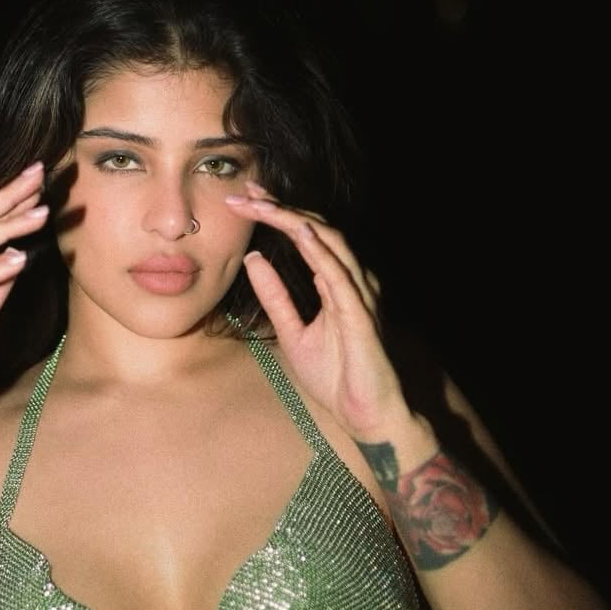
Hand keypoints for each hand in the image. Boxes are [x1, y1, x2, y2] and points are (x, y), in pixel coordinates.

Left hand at [226, 181, 407, 439]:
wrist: (365, 416)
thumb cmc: (336, 377)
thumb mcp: (292, 332)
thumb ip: (276, 297)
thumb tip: (254, 260)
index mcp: (336, 283)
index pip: (306, 237)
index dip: (278, 215)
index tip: (246, 200)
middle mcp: (351, 281)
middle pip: (316, 230)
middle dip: (280, 208)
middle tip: (245, 193)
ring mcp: (359, 294)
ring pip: (327, 241)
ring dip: (293, 219)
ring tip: (262, 204)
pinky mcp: (360, 313)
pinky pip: (337, 273)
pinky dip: (318, 248)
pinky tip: (298, 229)